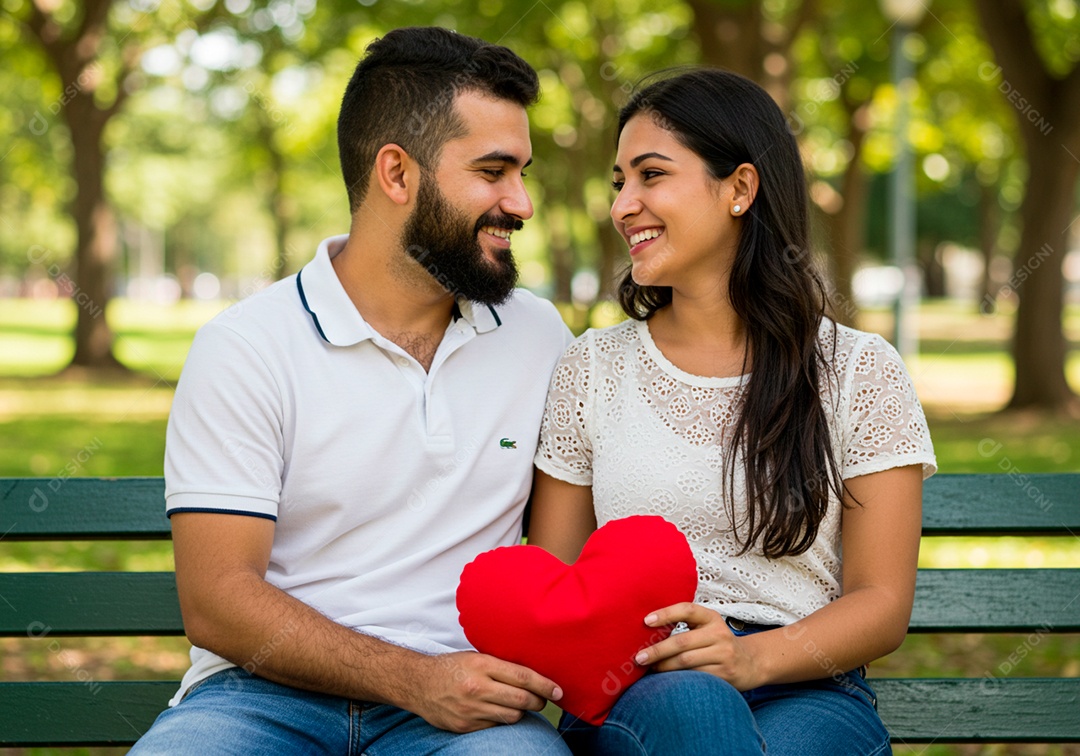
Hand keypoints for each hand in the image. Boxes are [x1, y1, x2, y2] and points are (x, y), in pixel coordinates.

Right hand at [405, 651, 562, 732]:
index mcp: (482, 664)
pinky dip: (501, 720)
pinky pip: (495, 726)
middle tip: (543, 699)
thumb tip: (532, 675)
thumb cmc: (450, 667)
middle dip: (538, 701)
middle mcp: (478, 687)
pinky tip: (497, 711)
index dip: (545, 685)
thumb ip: (501, 665)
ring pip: (512, 717)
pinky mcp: (465, 726)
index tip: (558, 691)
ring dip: (521, 712)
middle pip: (522, 700)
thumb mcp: (475, 656)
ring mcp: (471, 709)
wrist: (417, 683)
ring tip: (519, 704)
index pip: (523, 677)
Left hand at [635, 603, 762, 690]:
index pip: (687, 610)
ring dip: (664, 667)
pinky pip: (696, 677)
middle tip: (639, 658)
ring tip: (650, 669)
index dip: (666, 614)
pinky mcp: (725, 674)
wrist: (751, 662)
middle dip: (657, 650)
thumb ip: (685, 624)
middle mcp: (719, 634)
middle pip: (682, 641)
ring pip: (686, 662)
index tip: (646, 621)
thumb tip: (647, 629)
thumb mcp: (707, 627)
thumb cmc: (718, 643)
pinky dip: (678, 679)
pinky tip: (667, 680)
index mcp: (711, 617)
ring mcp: (723, 654)